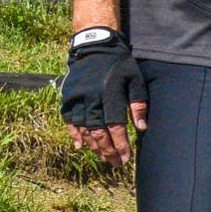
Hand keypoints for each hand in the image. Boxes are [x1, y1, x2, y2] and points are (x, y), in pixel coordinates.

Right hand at [61, 28, 147, 165]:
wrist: (95, 47)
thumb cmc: (120, 65)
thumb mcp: (135, 80)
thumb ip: (138, 104)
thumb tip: (142, 128)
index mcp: (111, 96)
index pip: (116, 127)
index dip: (120, 145)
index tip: (126, 158)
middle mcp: (92, 100)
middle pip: (99, 133)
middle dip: (108, 150)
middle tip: (115, 163)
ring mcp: (77, 100)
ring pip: (84, 129)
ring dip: (93, 146)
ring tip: (103, 157)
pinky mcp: (68, 98)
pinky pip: (69, 120)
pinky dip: (73, 134)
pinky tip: (79, 146)